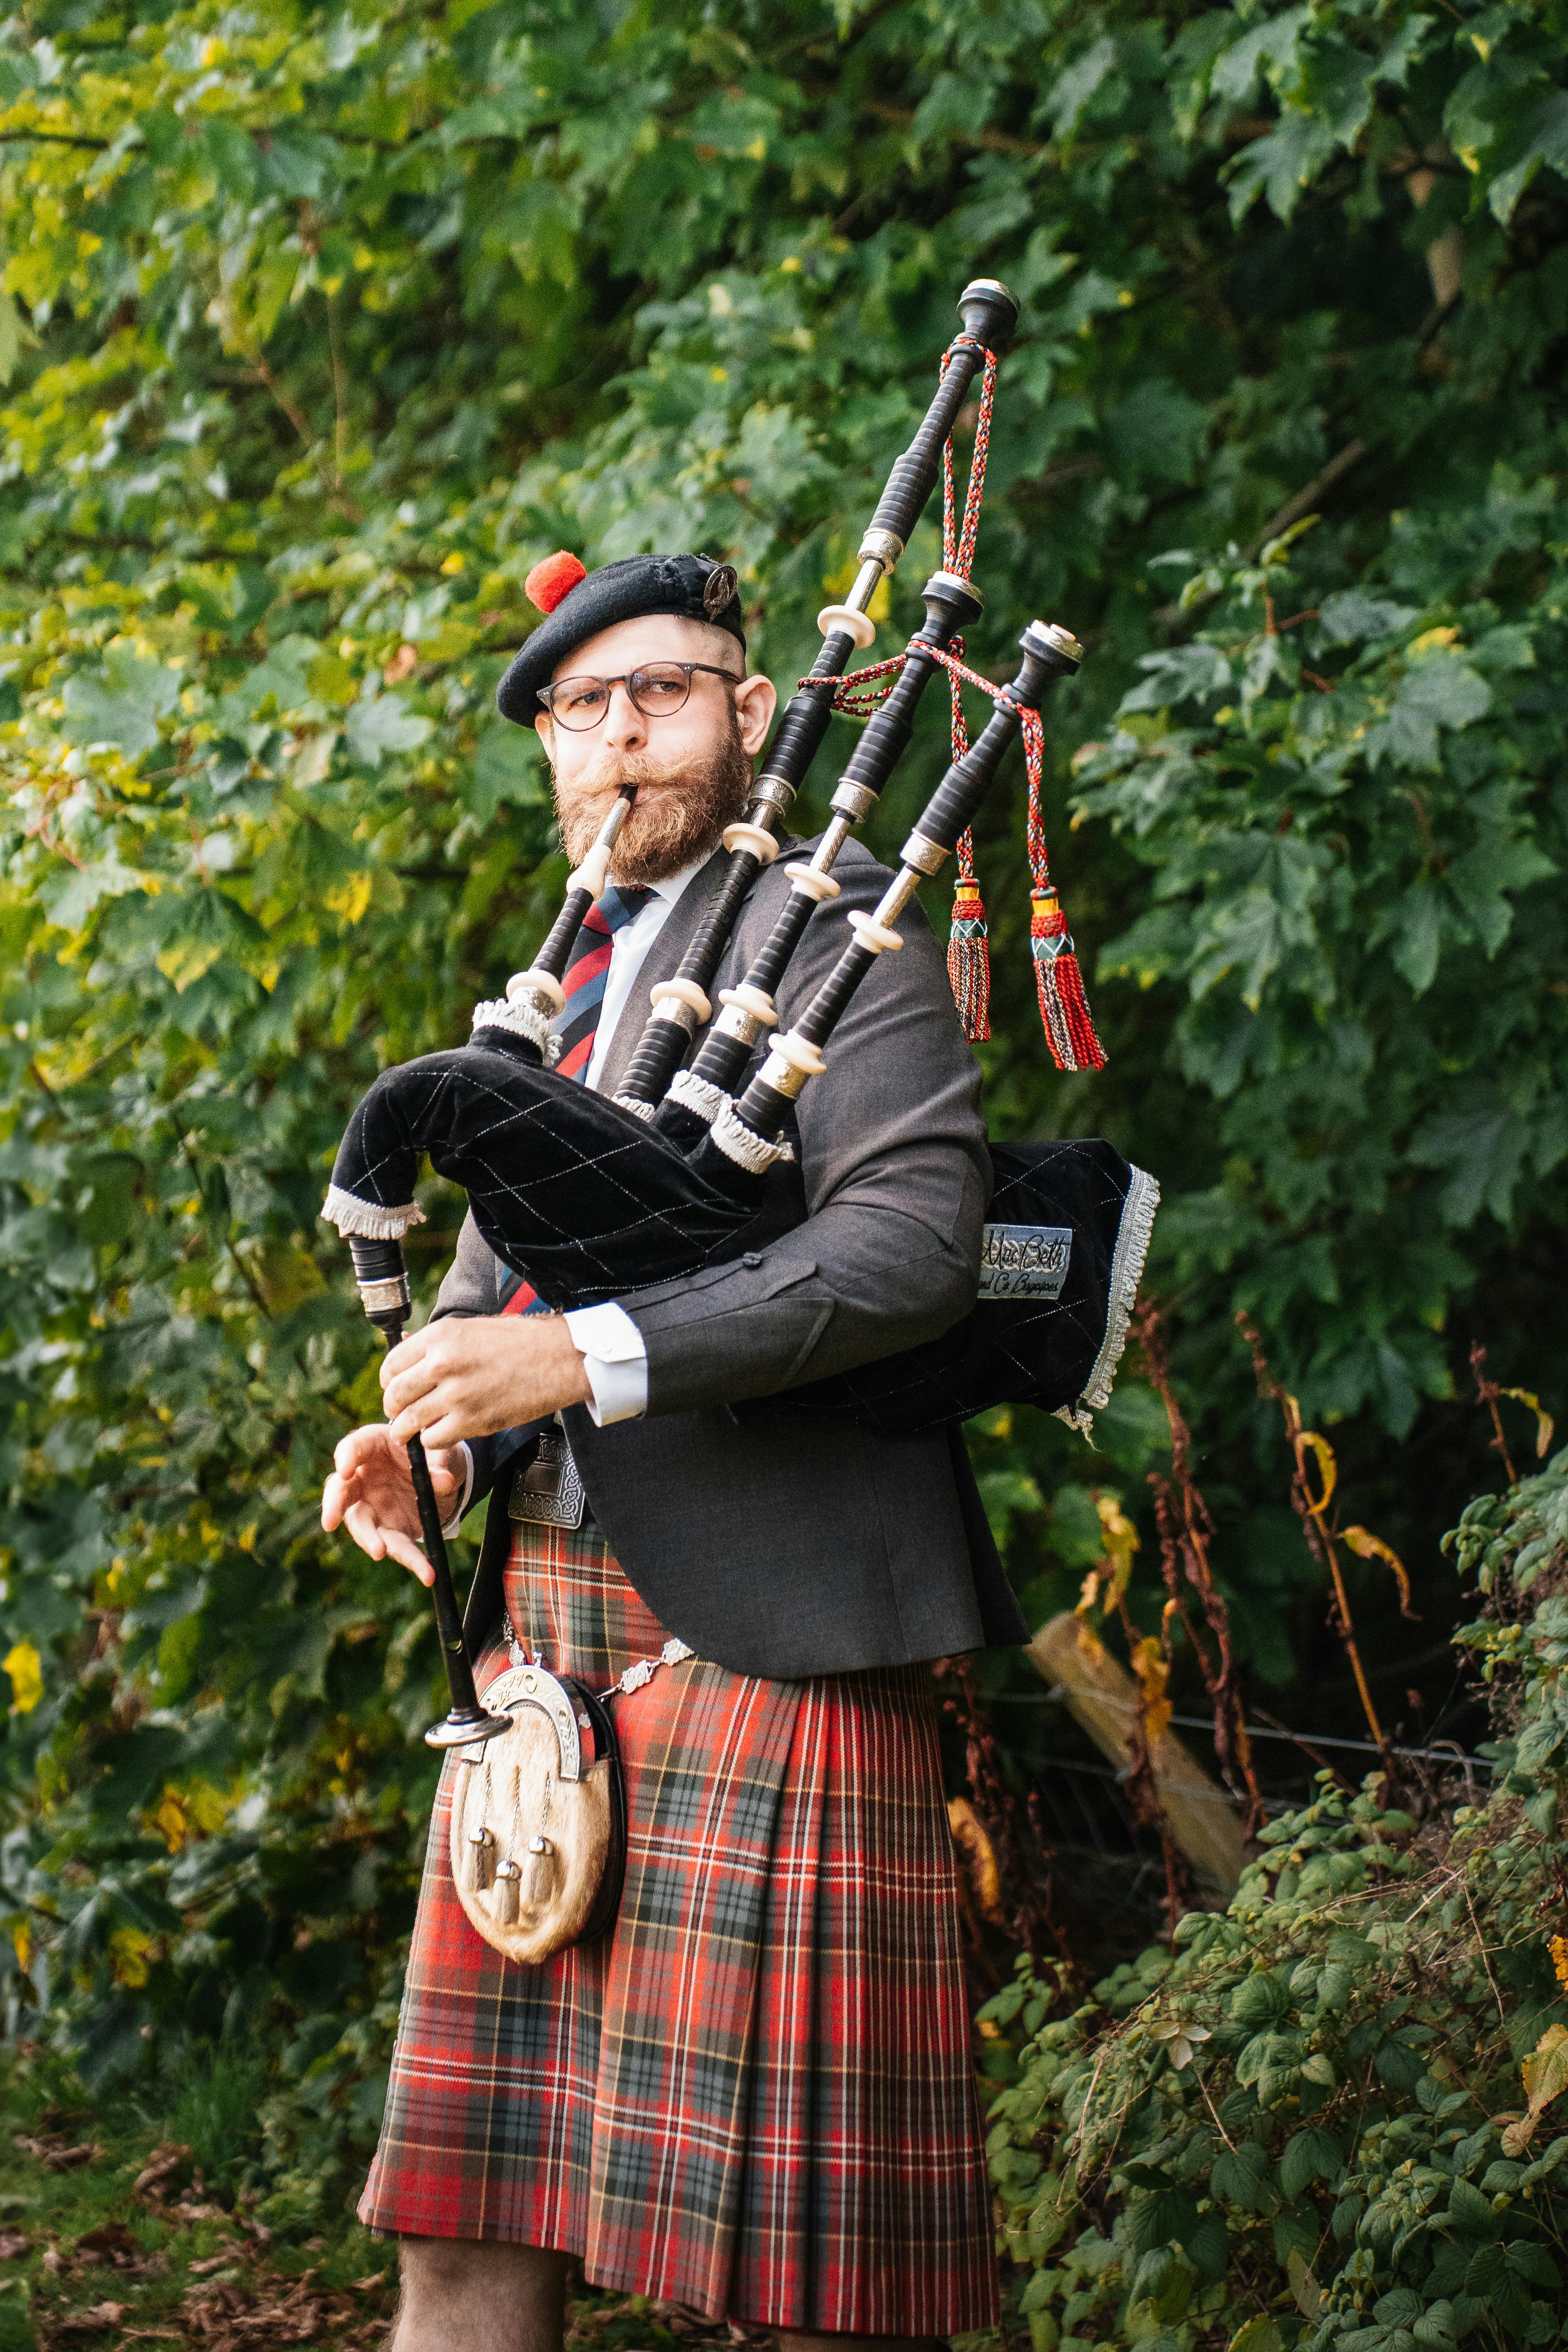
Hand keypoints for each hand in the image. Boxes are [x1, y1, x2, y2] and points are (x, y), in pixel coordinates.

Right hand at [321, 1423, 464, 1586]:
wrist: (444, 1474)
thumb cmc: (433, 1453)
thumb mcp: (442, 1452)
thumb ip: (440, 1464)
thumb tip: (444, 1481)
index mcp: (374, 1445)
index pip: (353, 1447)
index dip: (345, 1457)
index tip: (344, 1470)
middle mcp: (363, 1477)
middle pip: (341, 1491)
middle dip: (334, 1506)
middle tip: (329, 1522)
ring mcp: (371, 1506)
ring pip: (362, 1525)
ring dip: (369, 1540)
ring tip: (379, 1551)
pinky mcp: (388, 1530)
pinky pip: (395, 1546)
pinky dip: (411, 1560)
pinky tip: (427, 1574)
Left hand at [380, 1312, 591, 1449]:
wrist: (559, 1359)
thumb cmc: (522, 1341)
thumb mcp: (472, 1329)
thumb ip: (439, 1345)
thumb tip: (409, 1358)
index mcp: (441, 1336)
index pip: (392, 1364)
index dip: (390, 1380)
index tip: (395, 1387)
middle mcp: (443, 1364)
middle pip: (395, 1395)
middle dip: (394, 1407)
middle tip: (400, 1412)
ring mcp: (457, 1395)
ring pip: (409, 1422)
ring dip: (407, 1429)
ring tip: (411, 1431)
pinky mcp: (473, 1421)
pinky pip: (434, 1440)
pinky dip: (433, 1441)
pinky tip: (442, 1433)